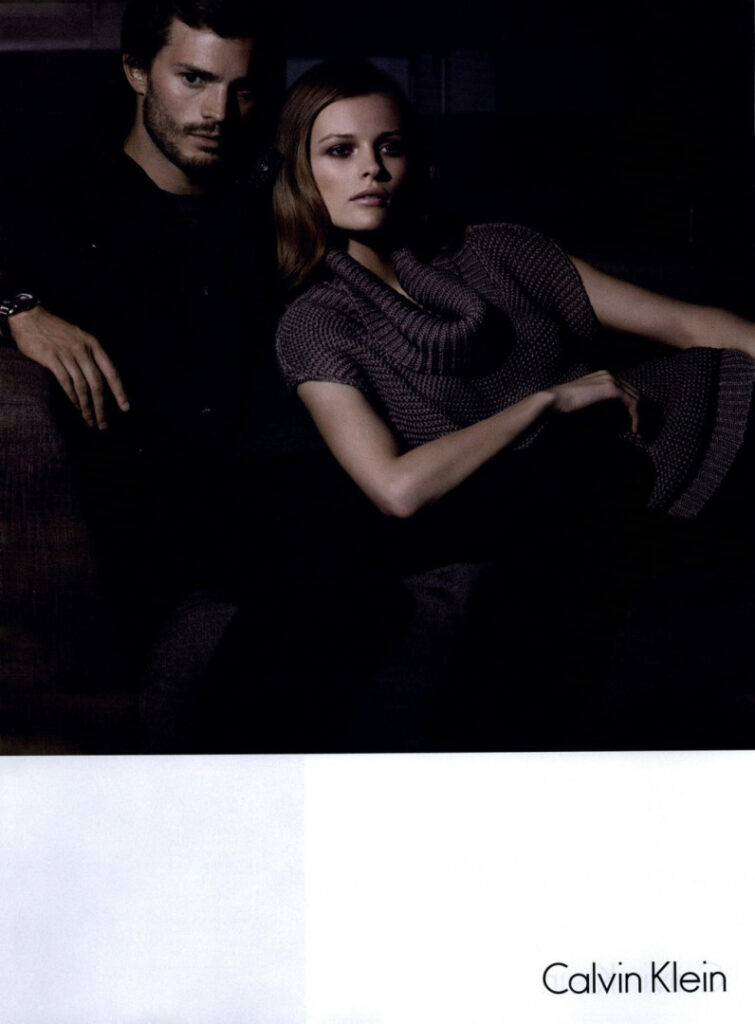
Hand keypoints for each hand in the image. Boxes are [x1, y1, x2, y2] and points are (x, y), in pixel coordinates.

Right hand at [10, 305, 128, 428]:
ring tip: (90, 420)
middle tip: (103, 424)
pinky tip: (76, 407)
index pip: (111, 372)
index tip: (125, 408)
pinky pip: (66, 382)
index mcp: (94, 345)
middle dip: (102, 406)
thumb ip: (90, 356)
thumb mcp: (80, 338)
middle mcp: (83, 350)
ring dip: (87, 407)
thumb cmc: (55, 331)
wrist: (29, 318)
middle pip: (98, 384)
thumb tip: (99, 381)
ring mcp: (67, 354)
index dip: (119, 392)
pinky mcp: (51, 358)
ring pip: (82, 386)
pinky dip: (73, 397)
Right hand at [546, 370, 640, 434]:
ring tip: (639, 431)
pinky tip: (634, 429)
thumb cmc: (565, 404)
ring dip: (640, 417)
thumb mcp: (586, 402)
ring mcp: (612, 380)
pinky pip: (632, 404)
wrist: (555, 400)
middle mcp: (610, 375)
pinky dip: (636, 417)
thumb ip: (599, 403)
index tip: (633, 423)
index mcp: (604, 376)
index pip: (626, 390)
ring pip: (636, 399)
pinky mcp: (612, 389)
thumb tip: (611, 415)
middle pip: (635, 393)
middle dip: (640, 412)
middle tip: (641, 429)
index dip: (632, 407)